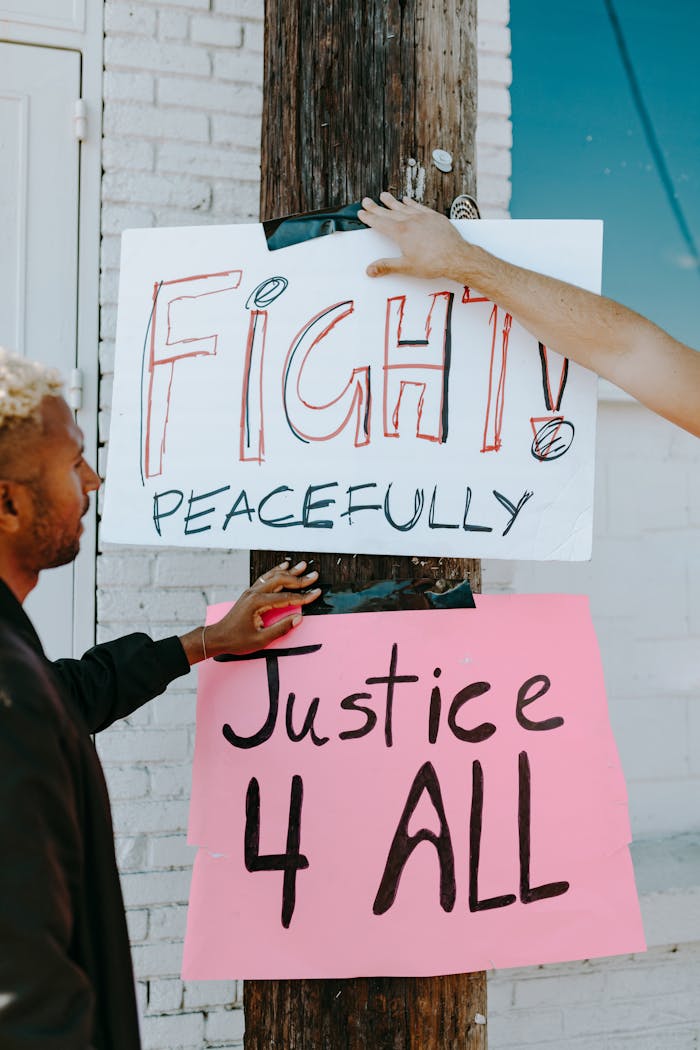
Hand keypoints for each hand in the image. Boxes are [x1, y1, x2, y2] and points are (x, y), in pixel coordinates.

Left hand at [180, 561, 320, 662]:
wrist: (217, 637)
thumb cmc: (236, 640)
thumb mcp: (261, 639)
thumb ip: (281, 628)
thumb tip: (298, 618)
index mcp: (258, 603)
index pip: (286, 598)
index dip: (303, 596)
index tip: (316, 593)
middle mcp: (254, 593)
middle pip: (281, 581)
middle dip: (299, 579)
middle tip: (314, 576)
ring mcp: (251, 591)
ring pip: (273, 576)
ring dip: (289, 571)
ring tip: (302, 565)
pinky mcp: (250, 593)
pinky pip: (265, 578)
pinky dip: (276, 571)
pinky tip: (283, 566)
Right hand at [358, 191, 469, 279]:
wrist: (456, 257)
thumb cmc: (433, 263)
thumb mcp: (406, 267)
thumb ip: (386, 266)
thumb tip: (370, 270)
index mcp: (401, 233)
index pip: (380, 223)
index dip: (369, 218)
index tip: (362, 213)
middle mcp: (410, 221)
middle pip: (389, 212)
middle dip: (376, 207)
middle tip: (367, 201)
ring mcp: (423, 217)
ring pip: (403, 207)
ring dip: (392, 202)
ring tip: (383, 196)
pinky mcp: (434, 217)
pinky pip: (419, 206)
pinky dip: (411, 203)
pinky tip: (406, 200)